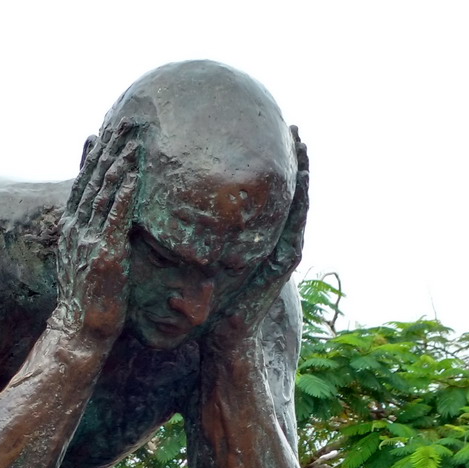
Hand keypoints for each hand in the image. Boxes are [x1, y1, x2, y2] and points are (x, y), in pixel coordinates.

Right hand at [55, 120, 141, 344]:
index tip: (102, 132)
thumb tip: (106, 230)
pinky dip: (125, 194)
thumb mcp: (85, 267)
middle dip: (109, 149)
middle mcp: (75, 229)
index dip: (91, 157)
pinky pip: (116, 217)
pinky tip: (136, 175)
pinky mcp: (104, 254)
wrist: (78, 332)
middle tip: (126, 123)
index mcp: (69, 230)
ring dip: (120, 163)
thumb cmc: (87, 305)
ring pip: (104, 192)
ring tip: (134, 139)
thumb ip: (93, 242)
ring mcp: (87, 240)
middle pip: (92, 180)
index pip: (80, 184)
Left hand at [211, 127, 308, 346]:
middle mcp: (273, 244)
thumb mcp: (199, 262)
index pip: (265, 199)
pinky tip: (301, 178)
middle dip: (292, 162)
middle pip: (287, 195)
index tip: (265, 136)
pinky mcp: (284, 265)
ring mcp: (282, 253)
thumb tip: (166, 205)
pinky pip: (295, 225)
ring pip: (297, 205)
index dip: (268, 169)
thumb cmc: (208, 305)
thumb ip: (191, 238)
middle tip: (293, 127)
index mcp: (256, 242)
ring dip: (302, 174)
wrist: (224, 340)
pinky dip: (300, 201)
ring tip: (302, 143)